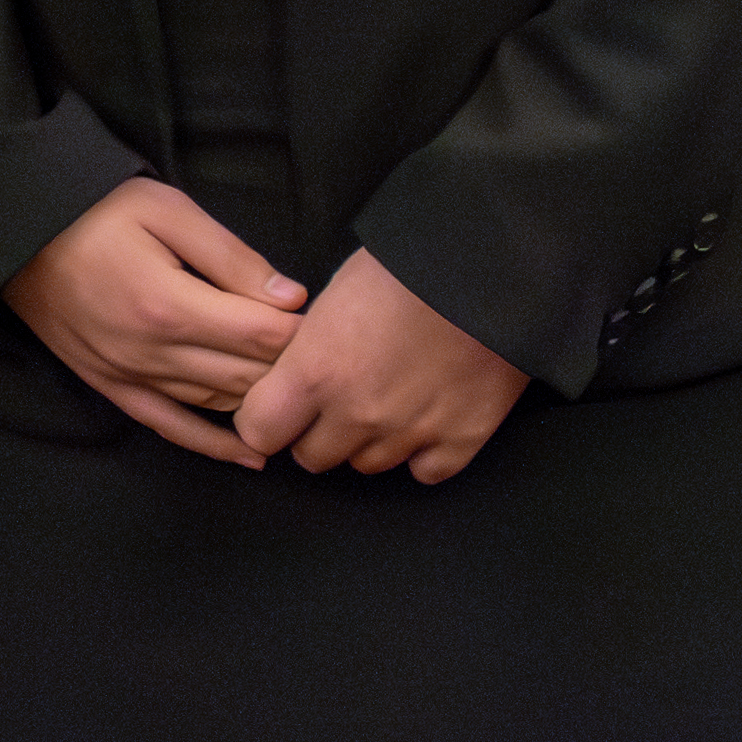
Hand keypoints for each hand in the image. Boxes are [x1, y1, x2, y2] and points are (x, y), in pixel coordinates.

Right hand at [0, 179, 311, 462]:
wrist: (10, 230)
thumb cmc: (91, 208)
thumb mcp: (166, 210)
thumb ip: (232, 257)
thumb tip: (292, 300)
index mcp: (169, 304)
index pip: (264, 335)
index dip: (304, 330)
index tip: (324, 319)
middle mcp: (151, 351)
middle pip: (248, 375)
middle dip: (290, 365)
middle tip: (317, 352)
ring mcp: (128, 374)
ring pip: (218, 403)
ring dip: (261, 398)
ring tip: (295, 390)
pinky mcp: (109, 384)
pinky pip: (171, 426)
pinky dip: (214, 445)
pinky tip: (250, 454)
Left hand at [236, 248, 527, 481]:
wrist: (482, 272)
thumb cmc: (398, 269)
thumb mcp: (329, 301)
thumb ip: (306, 352)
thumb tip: (293, 378)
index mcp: (314, 372)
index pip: (259, 431)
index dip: (263, 420)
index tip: (275, 409)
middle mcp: (357, 414)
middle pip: (311, 457)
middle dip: (314, 434)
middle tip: (332, 403)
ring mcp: (410, 433)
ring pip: (367, 465)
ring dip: (367, 441)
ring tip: (384, 401)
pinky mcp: (461, 442)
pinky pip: (424, 472)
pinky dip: (422, 454)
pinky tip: (425, 420)